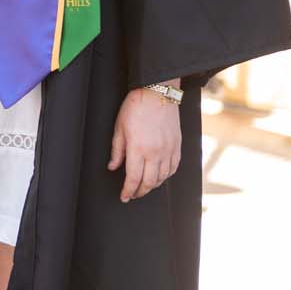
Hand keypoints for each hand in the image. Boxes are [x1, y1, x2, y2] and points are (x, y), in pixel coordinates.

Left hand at [107, 88, 180, 202]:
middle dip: (140, 192)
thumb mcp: (119, 128)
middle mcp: (155, 152)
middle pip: (149, 182)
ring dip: (153, 186)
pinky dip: (166, 176)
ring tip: (144, 186)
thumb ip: (117, 151)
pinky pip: (174, 167)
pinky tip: (160, 176)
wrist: (157, 92)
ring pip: (162, 177)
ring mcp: (168, 150)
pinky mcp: (177, 145)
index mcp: (138, 149)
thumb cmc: (136, 107)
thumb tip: (113, 166)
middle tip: (133, 194)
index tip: (124, 196)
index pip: (133, 179)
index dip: (128, 191)